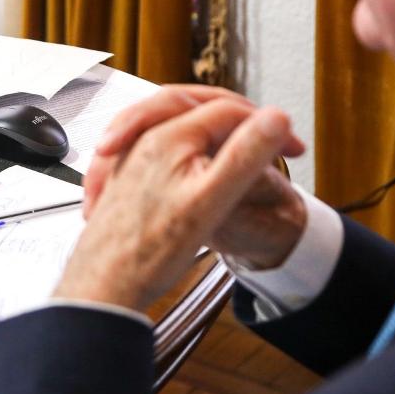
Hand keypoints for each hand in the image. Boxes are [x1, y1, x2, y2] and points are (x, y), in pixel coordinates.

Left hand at [53, 101, 298, 310]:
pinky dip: (188, 146)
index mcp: (168, 137)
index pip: (227, 111)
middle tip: (268, 132)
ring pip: (175, 120)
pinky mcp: (124, 175)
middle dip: (237, 115)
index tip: (291, 147)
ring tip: (238, 138)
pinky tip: (197, 164)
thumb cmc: (148, 253)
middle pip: (197, 104)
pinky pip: (158, 142)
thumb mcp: (210, 202)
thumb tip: (273, 119)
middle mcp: (143, 139)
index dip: (267, 126)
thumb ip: (244, 155)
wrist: (103, 288)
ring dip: (211, 127)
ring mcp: (130, 156)